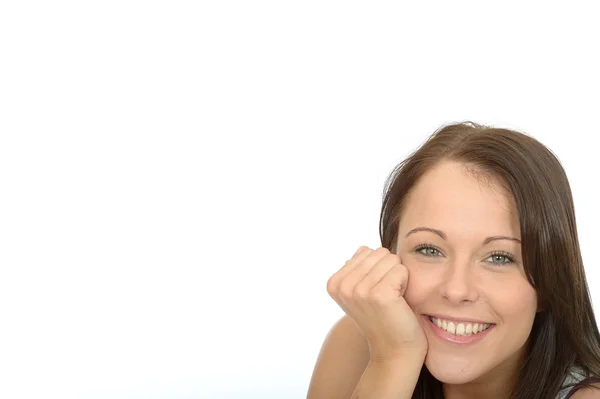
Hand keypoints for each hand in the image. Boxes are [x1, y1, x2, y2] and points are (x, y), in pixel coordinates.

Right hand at [327, 246, 427, 362]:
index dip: (377, 269)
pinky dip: (406, 283)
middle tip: (386, 297)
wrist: (395, 351)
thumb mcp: (361, 291)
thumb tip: (363, 249)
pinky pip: (401, 269)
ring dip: (398, 278)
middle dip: (388, 271)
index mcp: (334, 282)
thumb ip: (358, 267)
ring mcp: (359, 291)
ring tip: (392, 299)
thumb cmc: (384, 317)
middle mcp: (342, 286)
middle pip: (379, 252)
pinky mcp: (379, 295)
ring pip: (391, 259)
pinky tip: (399, 302)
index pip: (366, 250)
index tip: (374, 293)